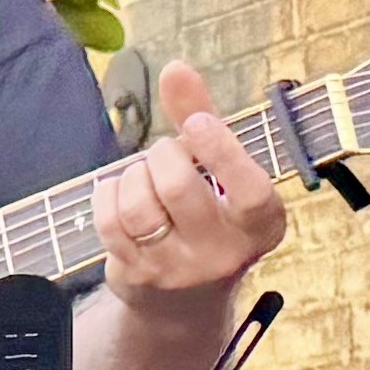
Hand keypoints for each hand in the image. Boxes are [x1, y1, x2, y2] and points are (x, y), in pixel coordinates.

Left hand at [92, 57, 287, 308]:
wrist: (184, 301)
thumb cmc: (208, 214)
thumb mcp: (220, 171)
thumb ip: (202, 116)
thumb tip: (175, 68)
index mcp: (261, 225)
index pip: (250, 191)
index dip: (221, 151)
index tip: (196, 123)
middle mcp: (225, 254)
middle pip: (178, 188)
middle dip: (163, 155)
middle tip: (167, 154)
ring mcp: (179, 271)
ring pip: (139, 206)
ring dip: (134, 176)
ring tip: (145, 177)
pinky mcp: (138, 277)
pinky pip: (110, 220)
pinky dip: (108, 194)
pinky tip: (122, 195)